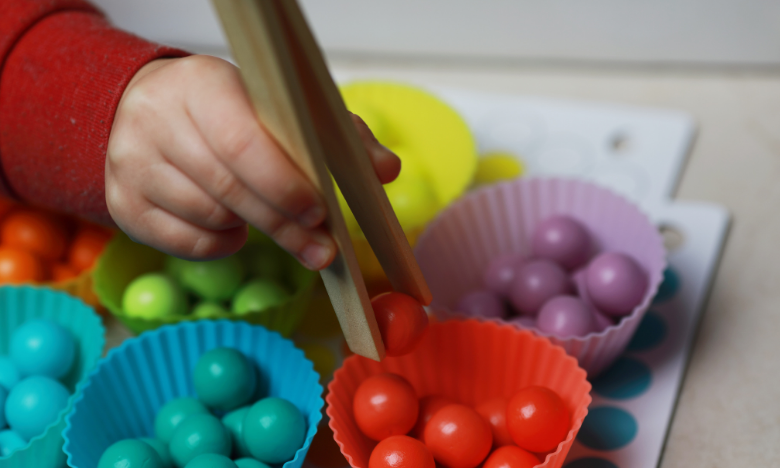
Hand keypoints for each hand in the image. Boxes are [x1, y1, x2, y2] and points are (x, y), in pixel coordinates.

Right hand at [106, 55, 399, 269]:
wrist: (145, 110)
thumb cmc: (229, 111)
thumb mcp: (282, 107)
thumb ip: (340, 135)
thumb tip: (387, 170)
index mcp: (203, 84)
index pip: (243, 141)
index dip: (284, 183)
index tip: (320, 211)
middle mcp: (156, 120)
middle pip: (228, 188)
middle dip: (283, 224)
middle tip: (321, 249)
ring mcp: (131, 165)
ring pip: (209, 217)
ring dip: (251, 227)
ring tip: (266, 214)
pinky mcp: (123, 204)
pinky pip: (185, 244)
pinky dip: (221, 244)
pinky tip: (233, 225)